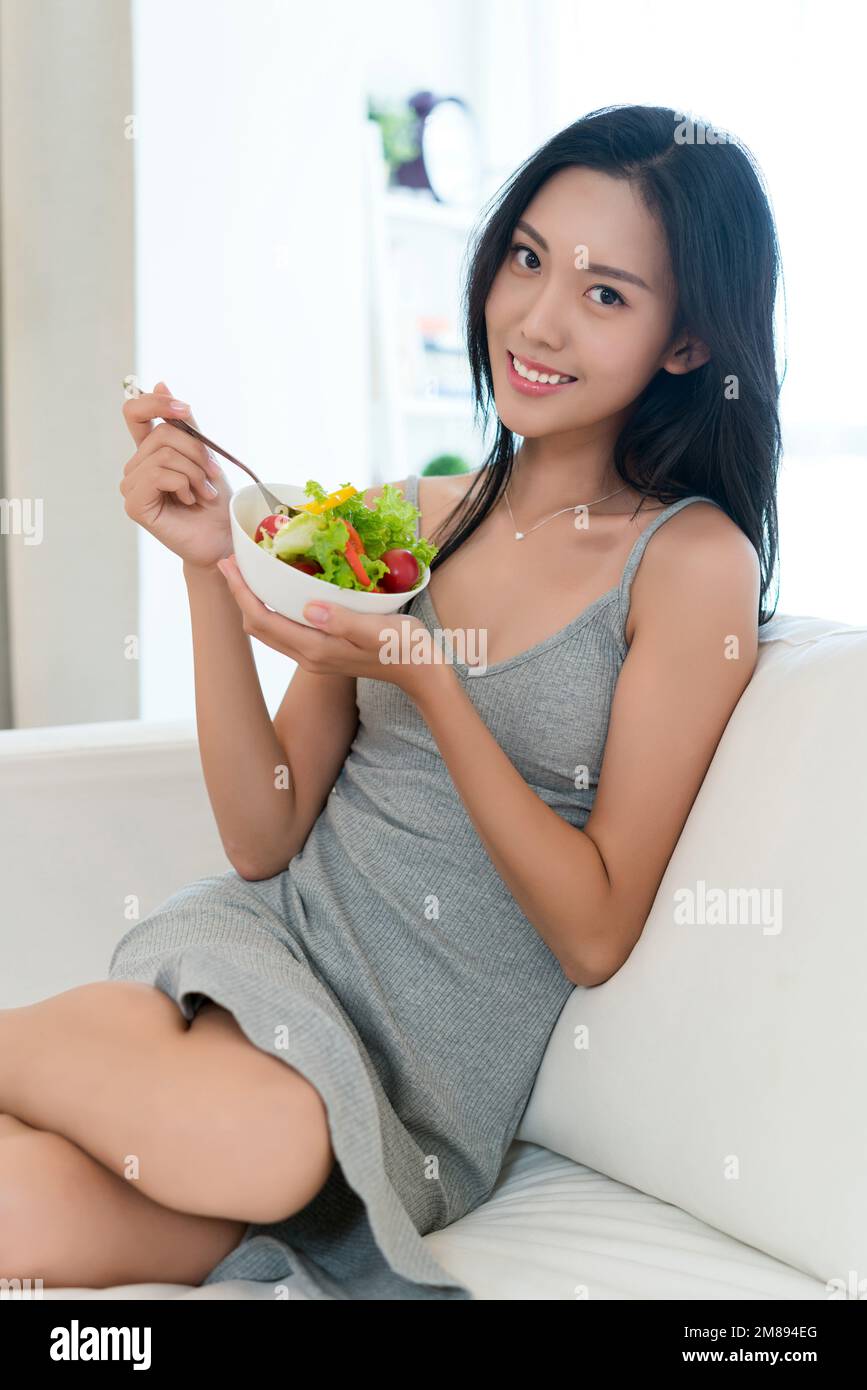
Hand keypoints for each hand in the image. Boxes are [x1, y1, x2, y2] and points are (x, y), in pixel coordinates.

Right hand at [119, 381, 232, 569]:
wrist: (222, 538)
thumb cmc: (216, 501)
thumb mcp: (204, 455)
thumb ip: (184, 424)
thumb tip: (159, 383)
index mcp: (149, 451)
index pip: (135, 411)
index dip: (156, 403)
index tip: (184, 410)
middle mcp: (135, 466)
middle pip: (162, 434)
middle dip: (197, 452)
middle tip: (213, 475)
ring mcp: (131, 486)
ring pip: (162, 455)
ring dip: (194, 472)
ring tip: (204, 493)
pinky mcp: (134, 504)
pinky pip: (157, 475)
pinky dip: (182, 484)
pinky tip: (189, 501)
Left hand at [215, 552, 436, 695]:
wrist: (420, 671)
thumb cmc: (403, 646)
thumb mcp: (377, 629)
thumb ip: (342, 621)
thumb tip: (309, 608)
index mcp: (316, 649)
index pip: (263, 620)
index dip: (241, 592)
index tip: (229, 565)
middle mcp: (308, 656)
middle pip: (258, 627)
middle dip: (240, 595)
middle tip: (232, 563)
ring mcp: (314, 656)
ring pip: (269, 630)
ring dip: (253, 602)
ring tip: (248, 573)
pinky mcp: (322, 651)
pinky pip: (284, 629)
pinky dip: (272, 608)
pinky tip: (279, 590)